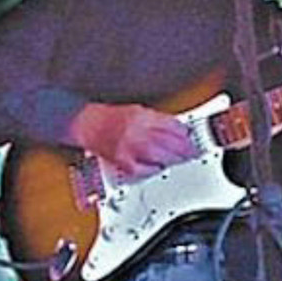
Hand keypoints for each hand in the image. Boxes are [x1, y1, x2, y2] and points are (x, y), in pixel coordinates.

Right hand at [68, 103, 198, 178]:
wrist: (88, 124)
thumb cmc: (110, 117)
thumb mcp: (137, 110)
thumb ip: (156, 119)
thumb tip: (176, 128)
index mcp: (143, 116)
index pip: (172, 125)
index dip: (185, 132)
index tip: (192, 136)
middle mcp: (138, 132)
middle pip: (170, 142)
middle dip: (185, 148)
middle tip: (193, 152)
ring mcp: (130, 148)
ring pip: (160, 157)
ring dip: (174, 160)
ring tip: (182, 161)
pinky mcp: (123, 162)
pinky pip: (144, 170)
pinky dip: (154, 170)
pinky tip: (160, 169)